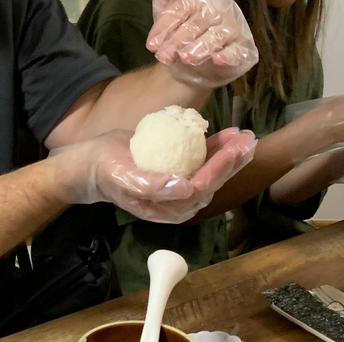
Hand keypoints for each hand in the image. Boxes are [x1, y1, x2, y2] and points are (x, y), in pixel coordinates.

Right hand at [50, 128, 256, 223]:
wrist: (95, 163)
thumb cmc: (108, 171)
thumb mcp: (123, 177)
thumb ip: (150, 186)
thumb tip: (183, 189)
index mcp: (169, 208)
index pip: (200, 190)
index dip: (217, 171)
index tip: (230, 152)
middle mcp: (180, 201)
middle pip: (213, 181)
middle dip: (232, 161)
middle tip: (248, 140)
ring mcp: (182, 185)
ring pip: (213, 171)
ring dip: (230, 154)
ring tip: (245, 136)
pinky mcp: (181, 170)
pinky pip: (203, 160)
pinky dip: (218, 147)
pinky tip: (229, 134)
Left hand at [146, 0, 258, 87]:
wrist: (191, 65)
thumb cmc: (179, 31)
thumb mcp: (166, 9)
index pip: (181, 8)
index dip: (165, 26)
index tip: (151, 44)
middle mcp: (220, 8)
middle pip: (197, 23)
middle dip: (178, 40)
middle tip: (164, 56)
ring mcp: (234, 28)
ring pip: (216, 36)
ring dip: (200, 47)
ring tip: (185, 58)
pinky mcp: (244, 49)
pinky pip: (238, 51)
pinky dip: (228, 55)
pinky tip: (217, 59)